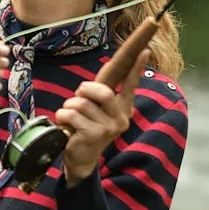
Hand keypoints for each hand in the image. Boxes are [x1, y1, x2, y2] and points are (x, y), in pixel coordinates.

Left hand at [56, 51, 148, 183]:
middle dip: (85, 90)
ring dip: (69, 106)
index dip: (137, 68)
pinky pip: (72, 115)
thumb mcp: (95, 109)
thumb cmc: (86, 128)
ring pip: (83, 103)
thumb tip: (103, 75)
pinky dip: (63, 116)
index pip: (131, 85)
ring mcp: (109, 128)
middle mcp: (121, 118)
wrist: (80, 159)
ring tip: (70, 116)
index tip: (145, 51)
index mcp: (123, 108)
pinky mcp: (94, 135)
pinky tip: (66, 125)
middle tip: (78, 95)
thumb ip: (99, 94)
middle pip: (104, 93)